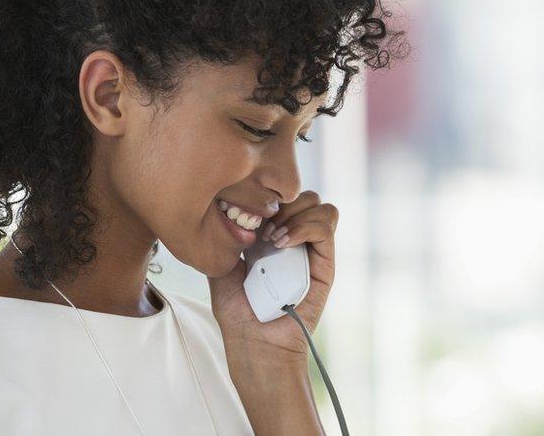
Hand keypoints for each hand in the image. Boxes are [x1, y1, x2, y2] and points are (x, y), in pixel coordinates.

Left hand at [207, 190, 337, 361]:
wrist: (257, 347)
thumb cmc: (239, 315)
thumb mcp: (221, 271)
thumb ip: (223, 242)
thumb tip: (216, 214)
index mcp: (274, 238)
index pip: (282, 198)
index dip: (265, 197)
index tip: (243, 215)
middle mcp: (297, 242)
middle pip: (303, 195)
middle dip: (282, 202)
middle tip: (261, 227)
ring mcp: (313, 252)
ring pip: (320, 206)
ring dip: (295, 214)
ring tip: (273, 239)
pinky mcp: (325, 265)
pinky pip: (326, 227)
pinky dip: (304, 227)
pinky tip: (282, 244)